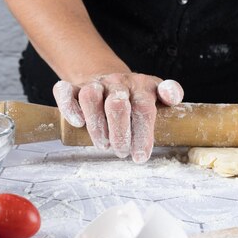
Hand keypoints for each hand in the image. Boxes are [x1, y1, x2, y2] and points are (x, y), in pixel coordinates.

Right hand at [53, 73, 183, 162]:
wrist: (109, 80)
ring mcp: (96, 84)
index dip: (142, 134)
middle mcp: (118, 82)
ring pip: (90, 97)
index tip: (140, 156)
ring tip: (103, 145)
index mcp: (141, 86)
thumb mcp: (156, 94)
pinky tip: (78, 123)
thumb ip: (170, 94)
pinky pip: (65, 91)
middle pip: (117, 104)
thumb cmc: (135, 97)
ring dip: (96, 125)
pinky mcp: (75, 87)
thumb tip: (172, 97)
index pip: (143, 108)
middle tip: (121, 152)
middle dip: (119, 133)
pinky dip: (69, 107)